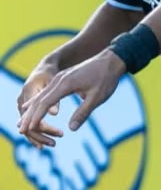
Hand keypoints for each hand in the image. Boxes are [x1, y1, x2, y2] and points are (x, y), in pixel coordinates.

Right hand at [3, 66, 141, 189]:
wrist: (111, 60)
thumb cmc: (106, 79)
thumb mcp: (97, 97)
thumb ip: (83, 112)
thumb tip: (71, 128)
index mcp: (66, 84)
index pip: (46, 103)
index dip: (36, 117)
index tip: (28, 129)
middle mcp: (59, 80)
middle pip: (39, 100)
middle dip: (29, 116)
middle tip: (20, 130)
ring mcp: (59, 78)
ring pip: (41, 95)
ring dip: (31, 110)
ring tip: (22, 123)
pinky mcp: (62, 78)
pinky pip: (46, 92)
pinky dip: (38, 102)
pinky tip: (31, 108)